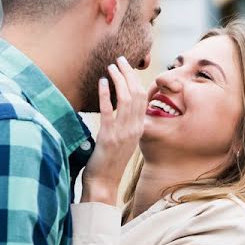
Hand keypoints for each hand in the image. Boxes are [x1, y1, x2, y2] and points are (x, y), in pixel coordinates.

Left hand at [81, 56, 147, 205]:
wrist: (104, 184)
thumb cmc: (109, 163)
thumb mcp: (122, 142)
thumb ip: (124, 125)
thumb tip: (119, 110)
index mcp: (139, 129)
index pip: (143, 98)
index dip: (136, 80)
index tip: (127, 67)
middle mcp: (134, 129)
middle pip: (137, 94)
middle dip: (128, 74)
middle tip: (120, 60)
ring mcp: (122, 133)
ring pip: (126, 99)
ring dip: (118, 80)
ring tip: (110, 66)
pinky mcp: (108, 137)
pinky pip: (109, 111)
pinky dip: (106, 94)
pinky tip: (101, 82)